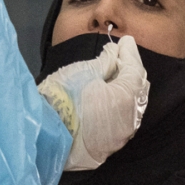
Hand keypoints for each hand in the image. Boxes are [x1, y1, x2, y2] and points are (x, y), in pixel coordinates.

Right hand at [37, 36, 149, 169]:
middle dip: (130, 70)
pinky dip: (120, 103)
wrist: (47, 136)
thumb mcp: (84, 71)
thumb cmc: (65, 98)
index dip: (130, 53)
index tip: (125, 40)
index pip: (135, 69)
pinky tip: (109, 96)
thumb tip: (115, 52)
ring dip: (126, 88)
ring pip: (133, 104)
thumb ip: (105, 60)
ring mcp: (124, 134)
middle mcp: (132, 116)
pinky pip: (124, 118)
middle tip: (119, 56)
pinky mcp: (113, 143)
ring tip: (114, 75)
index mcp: (127, 96)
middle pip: (138, 88)